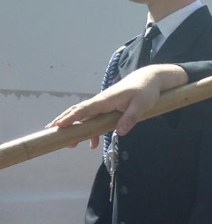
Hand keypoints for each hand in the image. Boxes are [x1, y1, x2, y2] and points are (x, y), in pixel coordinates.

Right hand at [47, 65, 188, 144]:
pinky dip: (90, 130)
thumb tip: (119, 133)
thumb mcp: (141, 105)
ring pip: (84, 117)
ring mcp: (103, 105)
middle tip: (51, 132)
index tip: (58, 126)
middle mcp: (101, 102)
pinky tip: (92, 143)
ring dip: (75, 128)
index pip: (84, 110)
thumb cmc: (145, 91)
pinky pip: (95, 119)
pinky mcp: (108, 108)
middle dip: (64, 122)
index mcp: (105, 100)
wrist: (148, 80)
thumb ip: (130, 118)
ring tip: (69, 144)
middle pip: (78, 112)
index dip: (70, 118)